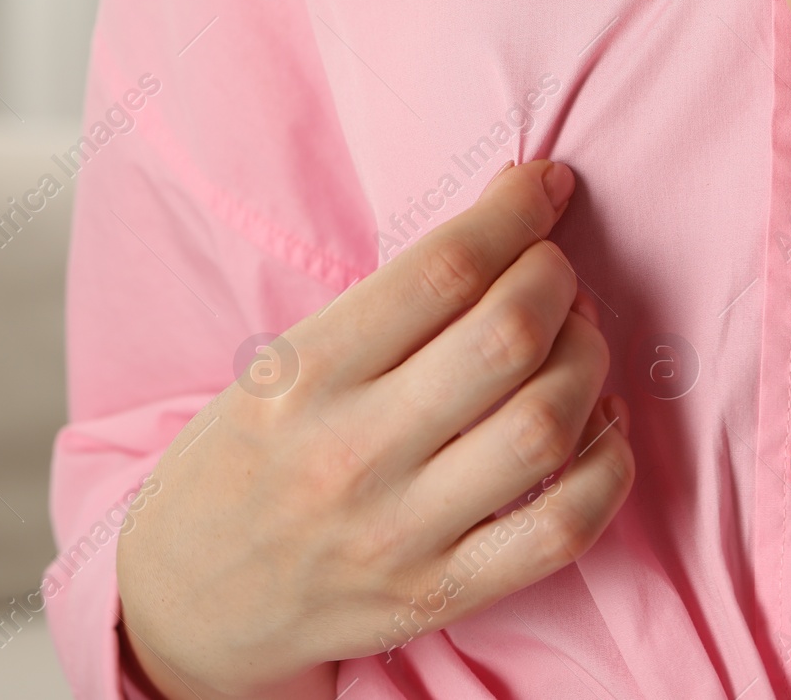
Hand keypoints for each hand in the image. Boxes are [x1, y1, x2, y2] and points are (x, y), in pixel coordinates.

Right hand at [116, 160, 634, 698]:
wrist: (185, 603)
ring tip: (577, 342)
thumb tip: (502, 241)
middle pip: (508, 336)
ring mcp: (399, 531)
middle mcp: (352, 451)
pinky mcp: (438, 593)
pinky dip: (606, 469)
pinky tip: (599, 429)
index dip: (514, 212)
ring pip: (544, 426)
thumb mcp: (274, 369)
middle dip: (557, 279)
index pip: (443, 269)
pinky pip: (561, 530)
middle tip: (554, 271)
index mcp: (303, 375)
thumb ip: (378, 315)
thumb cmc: (240, 464)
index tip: (542, 188)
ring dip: (586, 362)